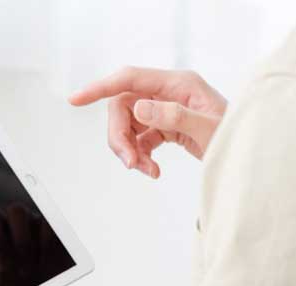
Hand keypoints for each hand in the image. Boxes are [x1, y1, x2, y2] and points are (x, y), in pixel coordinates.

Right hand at [69, 67, 226, 177]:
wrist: (245, 152)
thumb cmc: (234, 134)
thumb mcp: (207, 127)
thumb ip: (173, 116)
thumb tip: (139, 109)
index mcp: (177, 83)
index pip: (128, 79)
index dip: (100, 88)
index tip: (76, 99)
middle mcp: (166, 93)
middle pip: (122, 108)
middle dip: (119, 137)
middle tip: (129, 163)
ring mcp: (164, 109)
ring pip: (127, 126)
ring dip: (129, 151)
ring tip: (146, 170)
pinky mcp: (164, 126)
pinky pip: (139, 139)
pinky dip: (139, 156)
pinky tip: (152, 170)